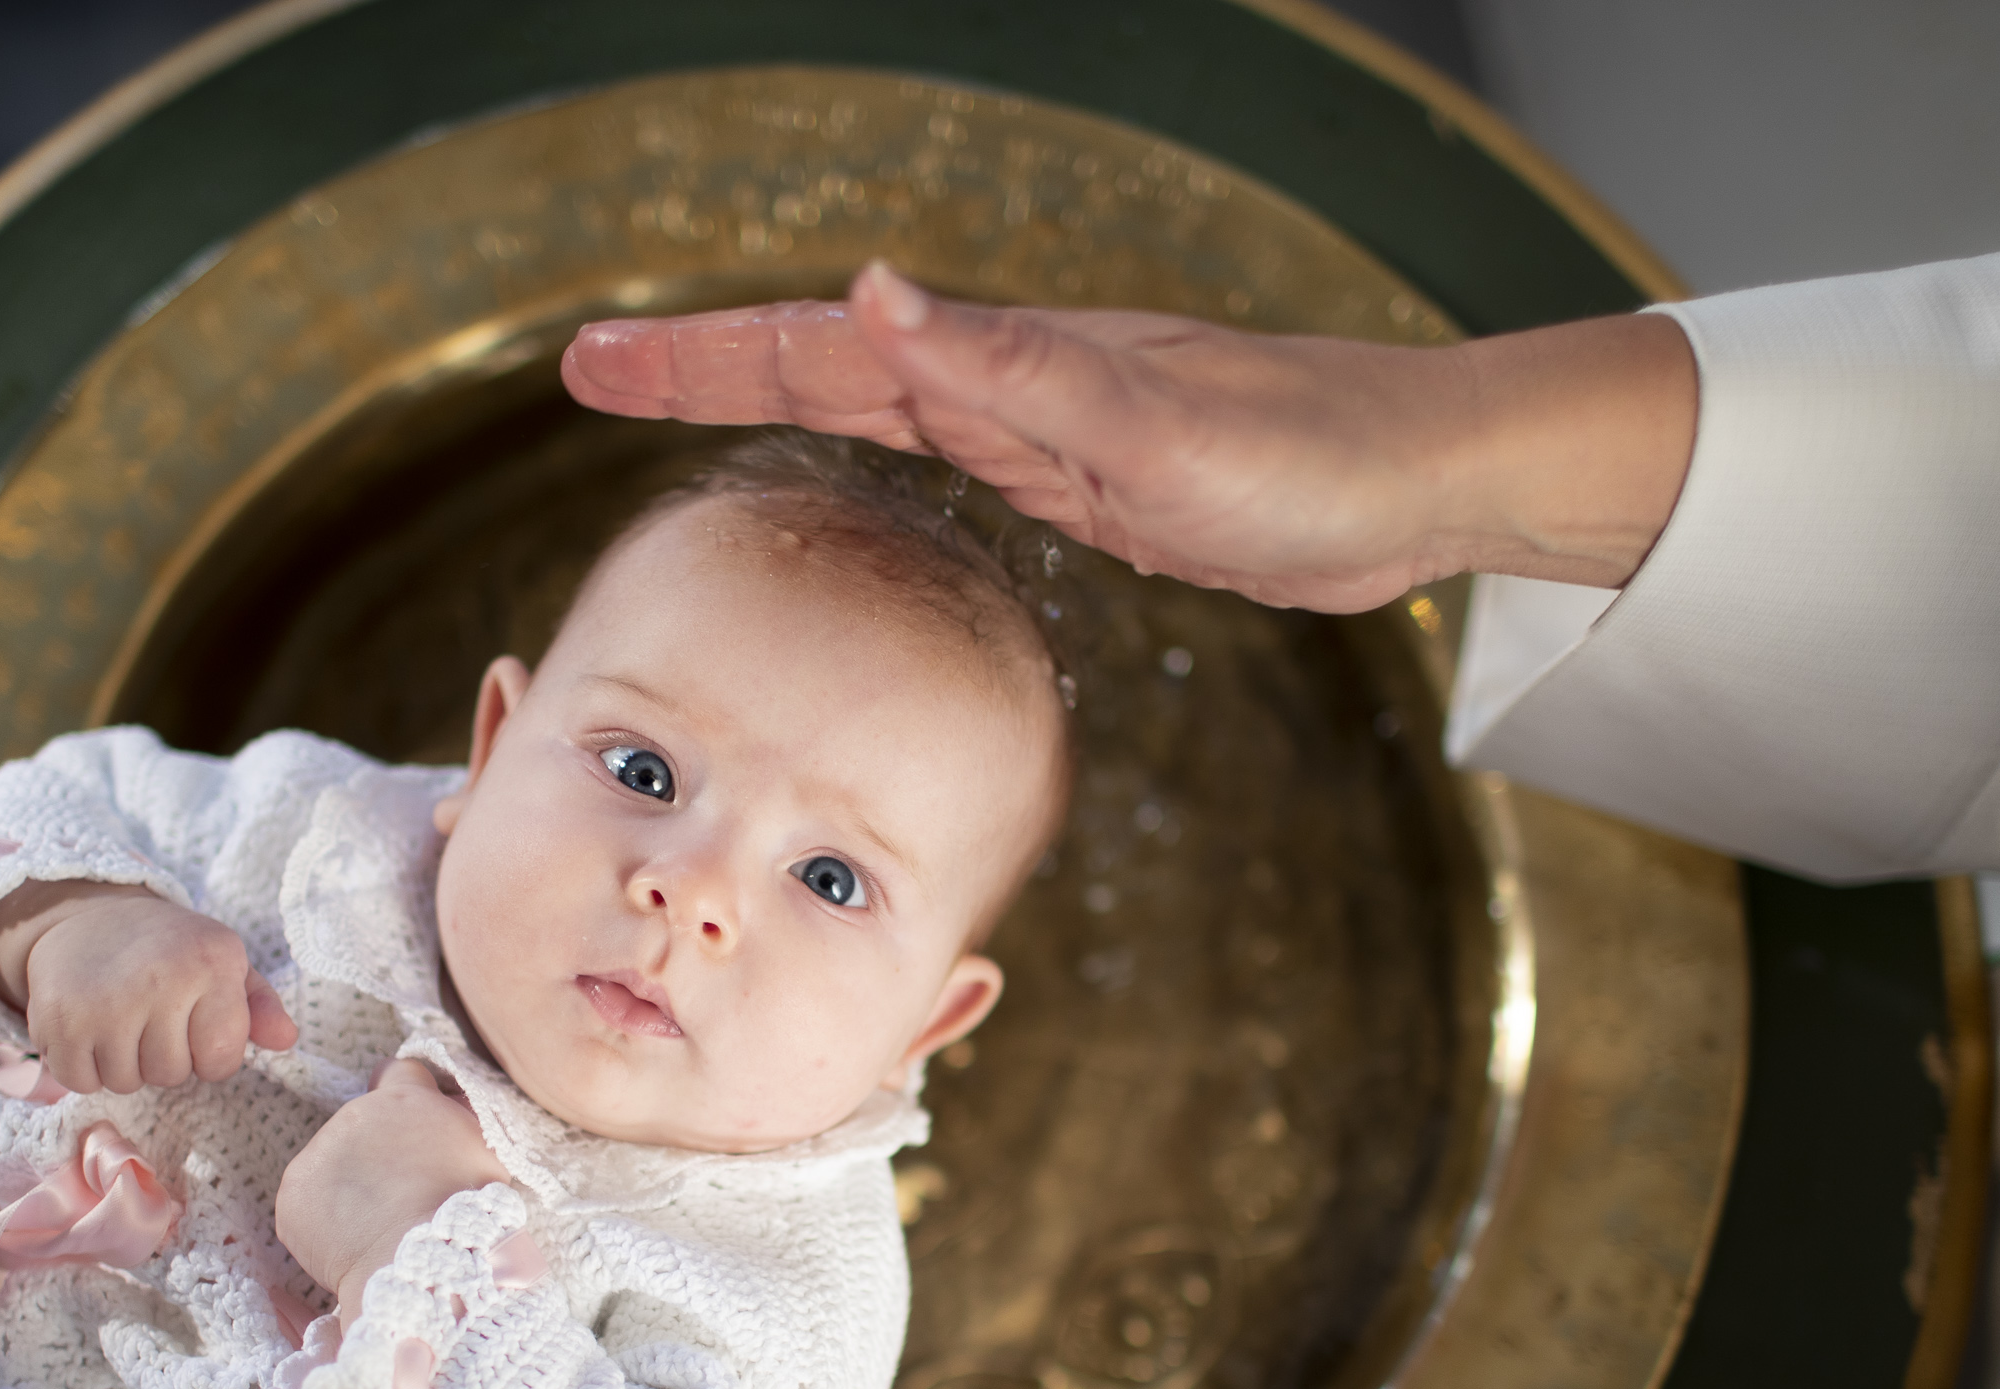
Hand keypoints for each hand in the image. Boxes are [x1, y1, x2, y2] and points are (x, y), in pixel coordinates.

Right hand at [0, 880, 296, 1092]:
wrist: (85, 918)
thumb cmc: (168, 951)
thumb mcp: (223, 963)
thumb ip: (261, 1006)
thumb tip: (287, 1039)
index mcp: (211, 963)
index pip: (221, 1061)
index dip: (207, 1053)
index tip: (192, 1022)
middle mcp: (160, 978)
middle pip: (170, 1074)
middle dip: (162, 1057)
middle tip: (148, 1015)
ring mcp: (105, 1000)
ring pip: (126, 1082)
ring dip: (123, 1063)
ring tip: (119, 1018)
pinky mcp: (59, 1019)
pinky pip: (81, 1081)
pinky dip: (83, 1066)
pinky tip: (88, 1028)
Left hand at [277, 1059, 509, 1309]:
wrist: (423, 1266)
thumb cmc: (466, 1214)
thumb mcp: (481, 1149)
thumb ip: (457, 1119)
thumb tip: (446, 1105)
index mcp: (405, 1100)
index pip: (397, 1072)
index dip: (405, 1095)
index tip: (409, 1123)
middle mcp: (353, 1116)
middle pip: (361, 1125)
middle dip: (377, 1151)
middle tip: (403, 1192)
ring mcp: (317, 1156)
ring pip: (331, 1165)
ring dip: (349, 1186)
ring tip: (379, 1224)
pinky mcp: (292, 1197)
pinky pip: (307, 1205)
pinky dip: (324, 1222)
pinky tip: (352, 1242)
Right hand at [559, 260, 1696, 609]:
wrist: (1414, 482)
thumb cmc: (1303, 454)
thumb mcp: (1153, 425)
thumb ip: (1012, 370)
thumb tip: (872, 294)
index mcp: (1006, 362)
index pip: (820, 345)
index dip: (702, 356)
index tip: (592, 364)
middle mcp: (1007, 380)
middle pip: (820, 362)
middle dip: (699, 366)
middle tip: (585, 374)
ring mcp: (1039, 427)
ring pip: (868, 403)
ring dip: (764, 397)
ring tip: (670, 404)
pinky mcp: (1077, 479)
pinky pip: (935, 455)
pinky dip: (863, 449)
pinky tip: (852, 467)